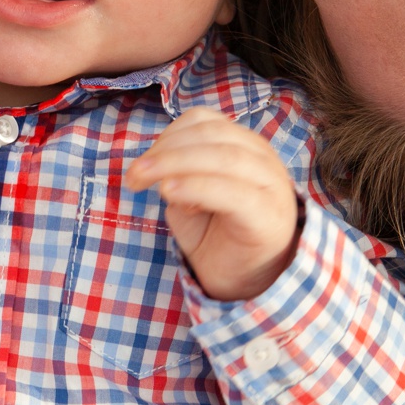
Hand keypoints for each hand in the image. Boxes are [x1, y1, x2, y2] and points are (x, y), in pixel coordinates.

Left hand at [124, 107, 300, 300]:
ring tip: (145, 182)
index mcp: (243, 145)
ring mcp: (270, 185)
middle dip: (165, 151)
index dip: (168, 135)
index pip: (204, 122)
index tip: (142, 162)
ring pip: (223, 157)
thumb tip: (163, 171)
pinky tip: (171, 194)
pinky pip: (233, 193)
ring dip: (174, 164)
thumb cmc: (217, 234)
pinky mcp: (269, 216)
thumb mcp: (191, 197)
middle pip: (210, 136)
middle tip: (134, 175)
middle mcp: (262, 158)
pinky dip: (197, 187)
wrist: (247, 282)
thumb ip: (180, 175)